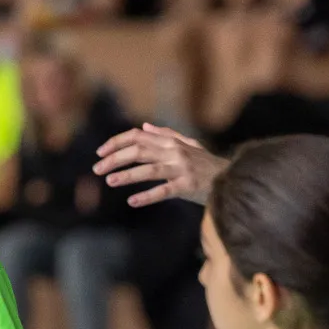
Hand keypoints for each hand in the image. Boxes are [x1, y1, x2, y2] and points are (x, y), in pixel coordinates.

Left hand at [93, 124, 225, 207]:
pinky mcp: (188, 185)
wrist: (232, 178)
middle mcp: (174, 151)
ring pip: (149, 169)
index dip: (116, 142)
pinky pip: (164, 190)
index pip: (137, 136)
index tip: (100, 152)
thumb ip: (166, 135)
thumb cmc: (205, 164)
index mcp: (171, 141)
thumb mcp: (187, 144)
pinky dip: (147, 196)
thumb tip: (145, 127)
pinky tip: (132, 201)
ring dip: (127, 175)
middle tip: (97, 169)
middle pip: (138, 151)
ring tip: (109, 181)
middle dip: (115, 159)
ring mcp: (181, 168)